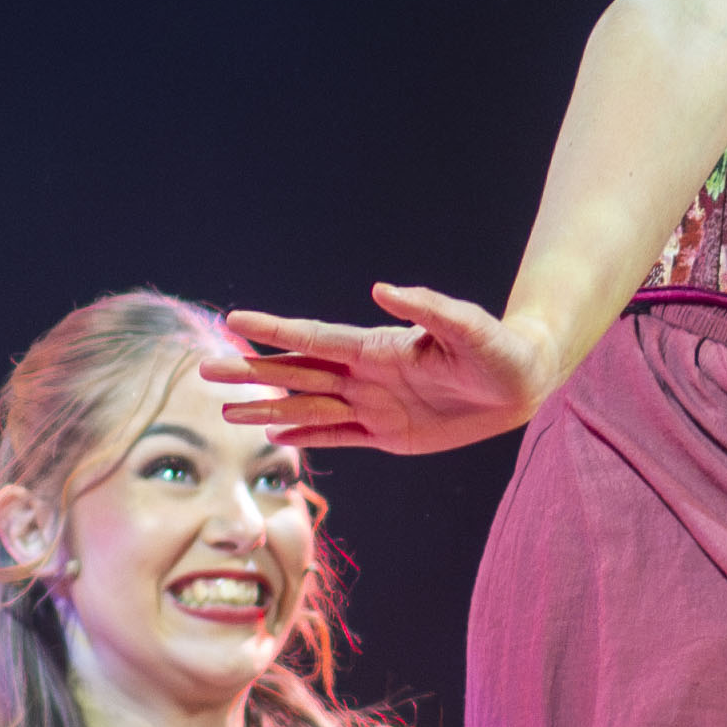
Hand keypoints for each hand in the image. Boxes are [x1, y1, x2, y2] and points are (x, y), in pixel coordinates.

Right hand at [212, 287, 559, 456]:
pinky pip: (338, 436)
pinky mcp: (389, 434)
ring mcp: (374, 405)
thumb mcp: (468, 327)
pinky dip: (306, 437)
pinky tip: (277, 438)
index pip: (314, 338)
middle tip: (205, 372)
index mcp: (377, 347)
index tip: (233, 321)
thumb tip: (384, 288)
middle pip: (297, 373)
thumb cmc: (498, 347)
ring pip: (308, 408)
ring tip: (227, 410)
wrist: (520, 382)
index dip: (274, 330)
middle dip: (252, 372)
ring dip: (268, 409)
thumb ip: (428, 308)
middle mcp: (365, 375)